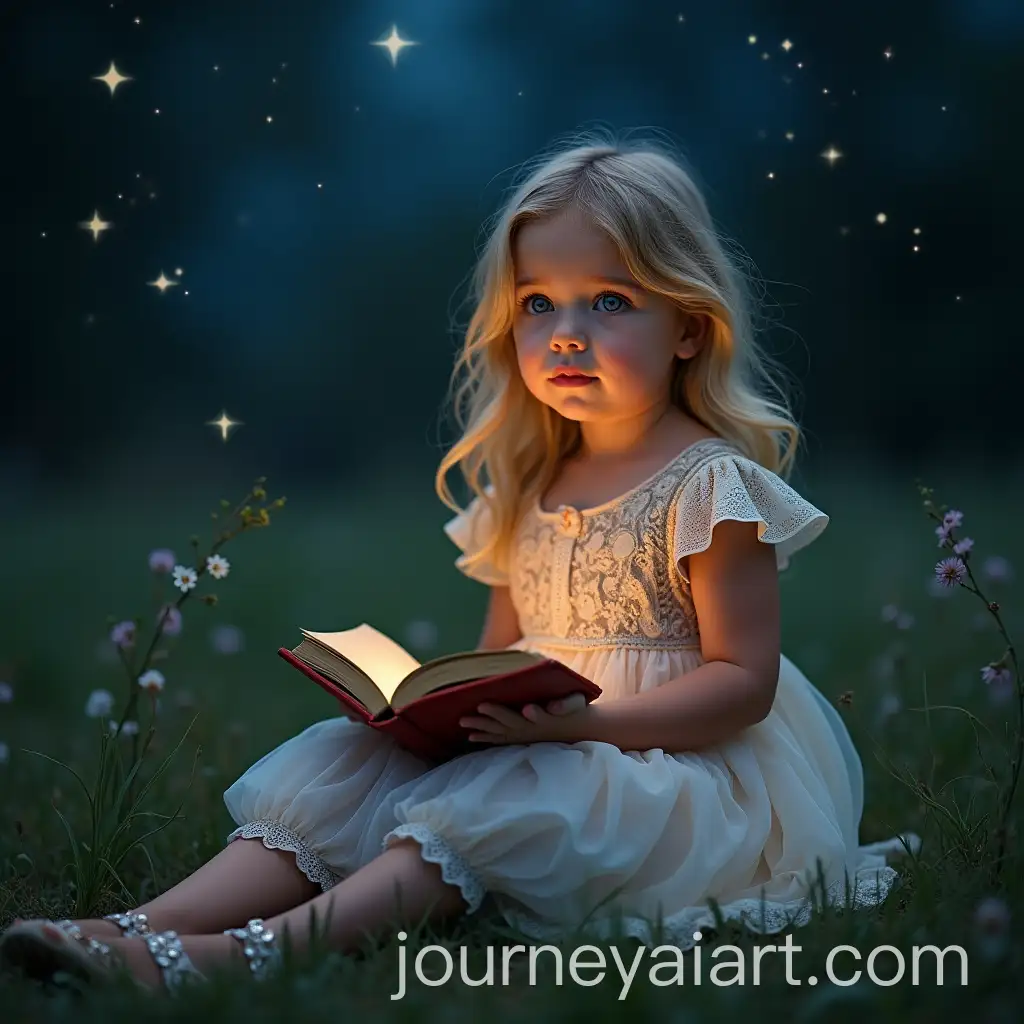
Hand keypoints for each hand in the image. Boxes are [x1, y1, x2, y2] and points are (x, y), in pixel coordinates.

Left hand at [460, 691, 590, 744]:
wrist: (576, 728)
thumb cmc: (574, 710)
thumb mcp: (576, 702)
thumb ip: (566, 704)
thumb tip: (553, 707)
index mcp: (546, 718)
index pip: (537, 715)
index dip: (531, 714)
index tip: (526, 709)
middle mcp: (533, 729)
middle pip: (512, 723)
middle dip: (495, 716)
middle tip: (477, 709)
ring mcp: (524, 735)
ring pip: (501, 732)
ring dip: (482, 728)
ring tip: (464, 722)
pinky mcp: (519, 738)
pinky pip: (500, 739)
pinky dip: (486, 737)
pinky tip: (471, 737)